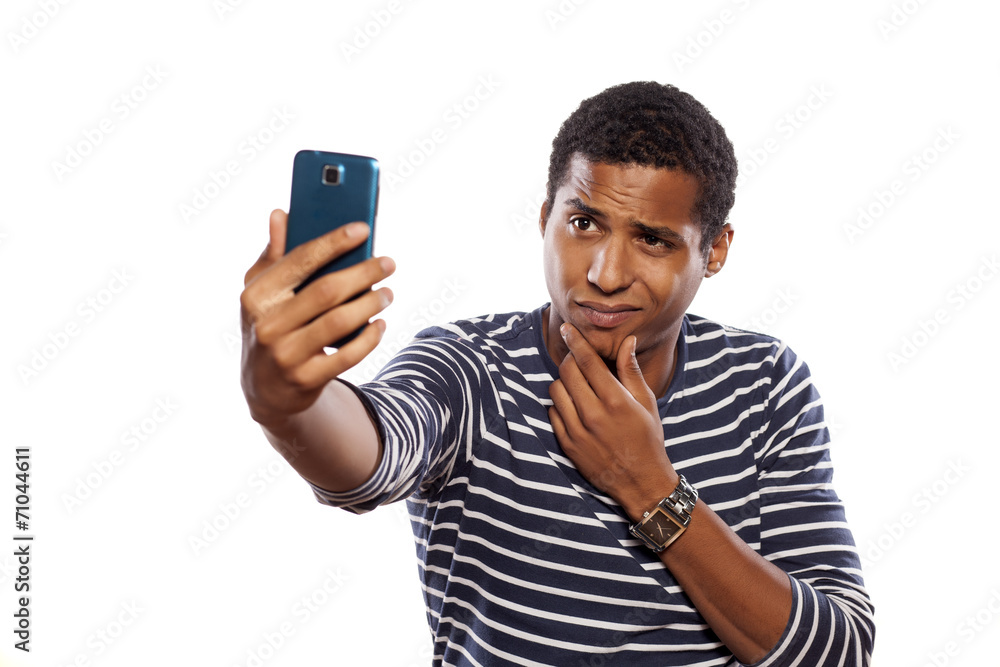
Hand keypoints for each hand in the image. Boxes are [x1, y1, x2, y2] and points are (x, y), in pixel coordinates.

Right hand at [240, 209, 394, 427]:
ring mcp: (286, 355)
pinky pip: (347, 356)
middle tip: (388, 263)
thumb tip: (280, 215)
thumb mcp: (261, 293)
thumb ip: (273, 255)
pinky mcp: (305, 379)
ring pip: (340, 322)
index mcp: (256, 296)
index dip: (333, 242)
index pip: (299, 260)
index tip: (362, 229)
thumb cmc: (269, 326)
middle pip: (326, 291)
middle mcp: (268, 325)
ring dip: (370, 304)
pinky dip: (369, 338)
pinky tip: (380, 324)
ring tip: (387, 293)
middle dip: (363, 273)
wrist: (264, 389)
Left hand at [547, 324, 675, 517]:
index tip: (568, 329)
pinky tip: (575, 408)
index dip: (576, 341)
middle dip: (571, 360)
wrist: (640, 482)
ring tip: (579, 387)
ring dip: (565, 383)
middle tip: (579, 362)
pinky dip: (560, 405)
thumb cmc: (648, 439)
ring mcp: (578, 431)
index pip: (588, 361)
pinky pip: (552, 413)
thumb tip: (627, 341)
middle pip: (567, 372)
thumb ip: (631, 371)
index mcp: (616, 401)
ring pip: (556, 390)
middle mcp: (594, 415)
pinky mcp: (567, 445)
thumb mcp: (647, 403)